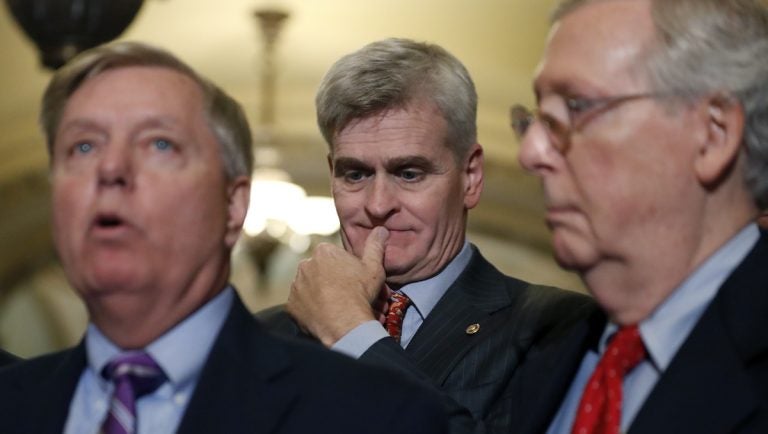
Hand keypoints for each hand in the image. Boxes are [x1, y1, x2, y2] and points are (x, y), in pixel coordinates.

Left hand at [287, 226, 388, 345]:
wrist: (345, 324)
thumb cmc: (360, 293)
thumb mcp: (374, 267)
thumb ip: (375, 245)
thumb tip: (380, 229)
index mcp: (324, 252)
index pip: (334, 257)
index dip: (346, 269)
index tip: (354, 281)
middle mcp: (305, 264)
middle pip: (320, 271)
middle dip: (331, 281)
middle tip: (346, 296)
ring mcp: (296, 285)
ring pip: (309, 287)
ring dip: (319, 294)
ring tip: (335, 307)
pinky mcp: (291, 304)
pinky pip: (301, 304)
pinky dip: (310, 309)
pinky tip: (324, 315)